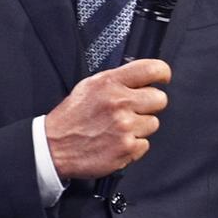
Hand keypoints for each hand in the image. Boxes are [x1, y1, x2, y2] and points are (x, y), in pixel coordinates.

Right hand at [45, 59, 171, 178]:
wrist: (54, 146)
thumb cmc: (72, 117)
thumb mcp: (90, 86)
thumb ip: (117, 80)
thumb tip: (142, 77)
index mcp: (110, 83)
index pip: (152, 69)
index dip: (162, 73)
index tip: (163, 79)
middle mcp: (119, 103)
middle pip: (160, 99)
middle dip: (150, 105)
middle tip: (133, 110)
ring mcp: (125, 127)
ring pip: (153, 123)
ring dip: (140, 127)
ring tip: (118, 128)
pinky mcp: (127, 148)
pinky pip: (145, 144)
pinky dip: (133, 145)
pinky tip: (116, 142)